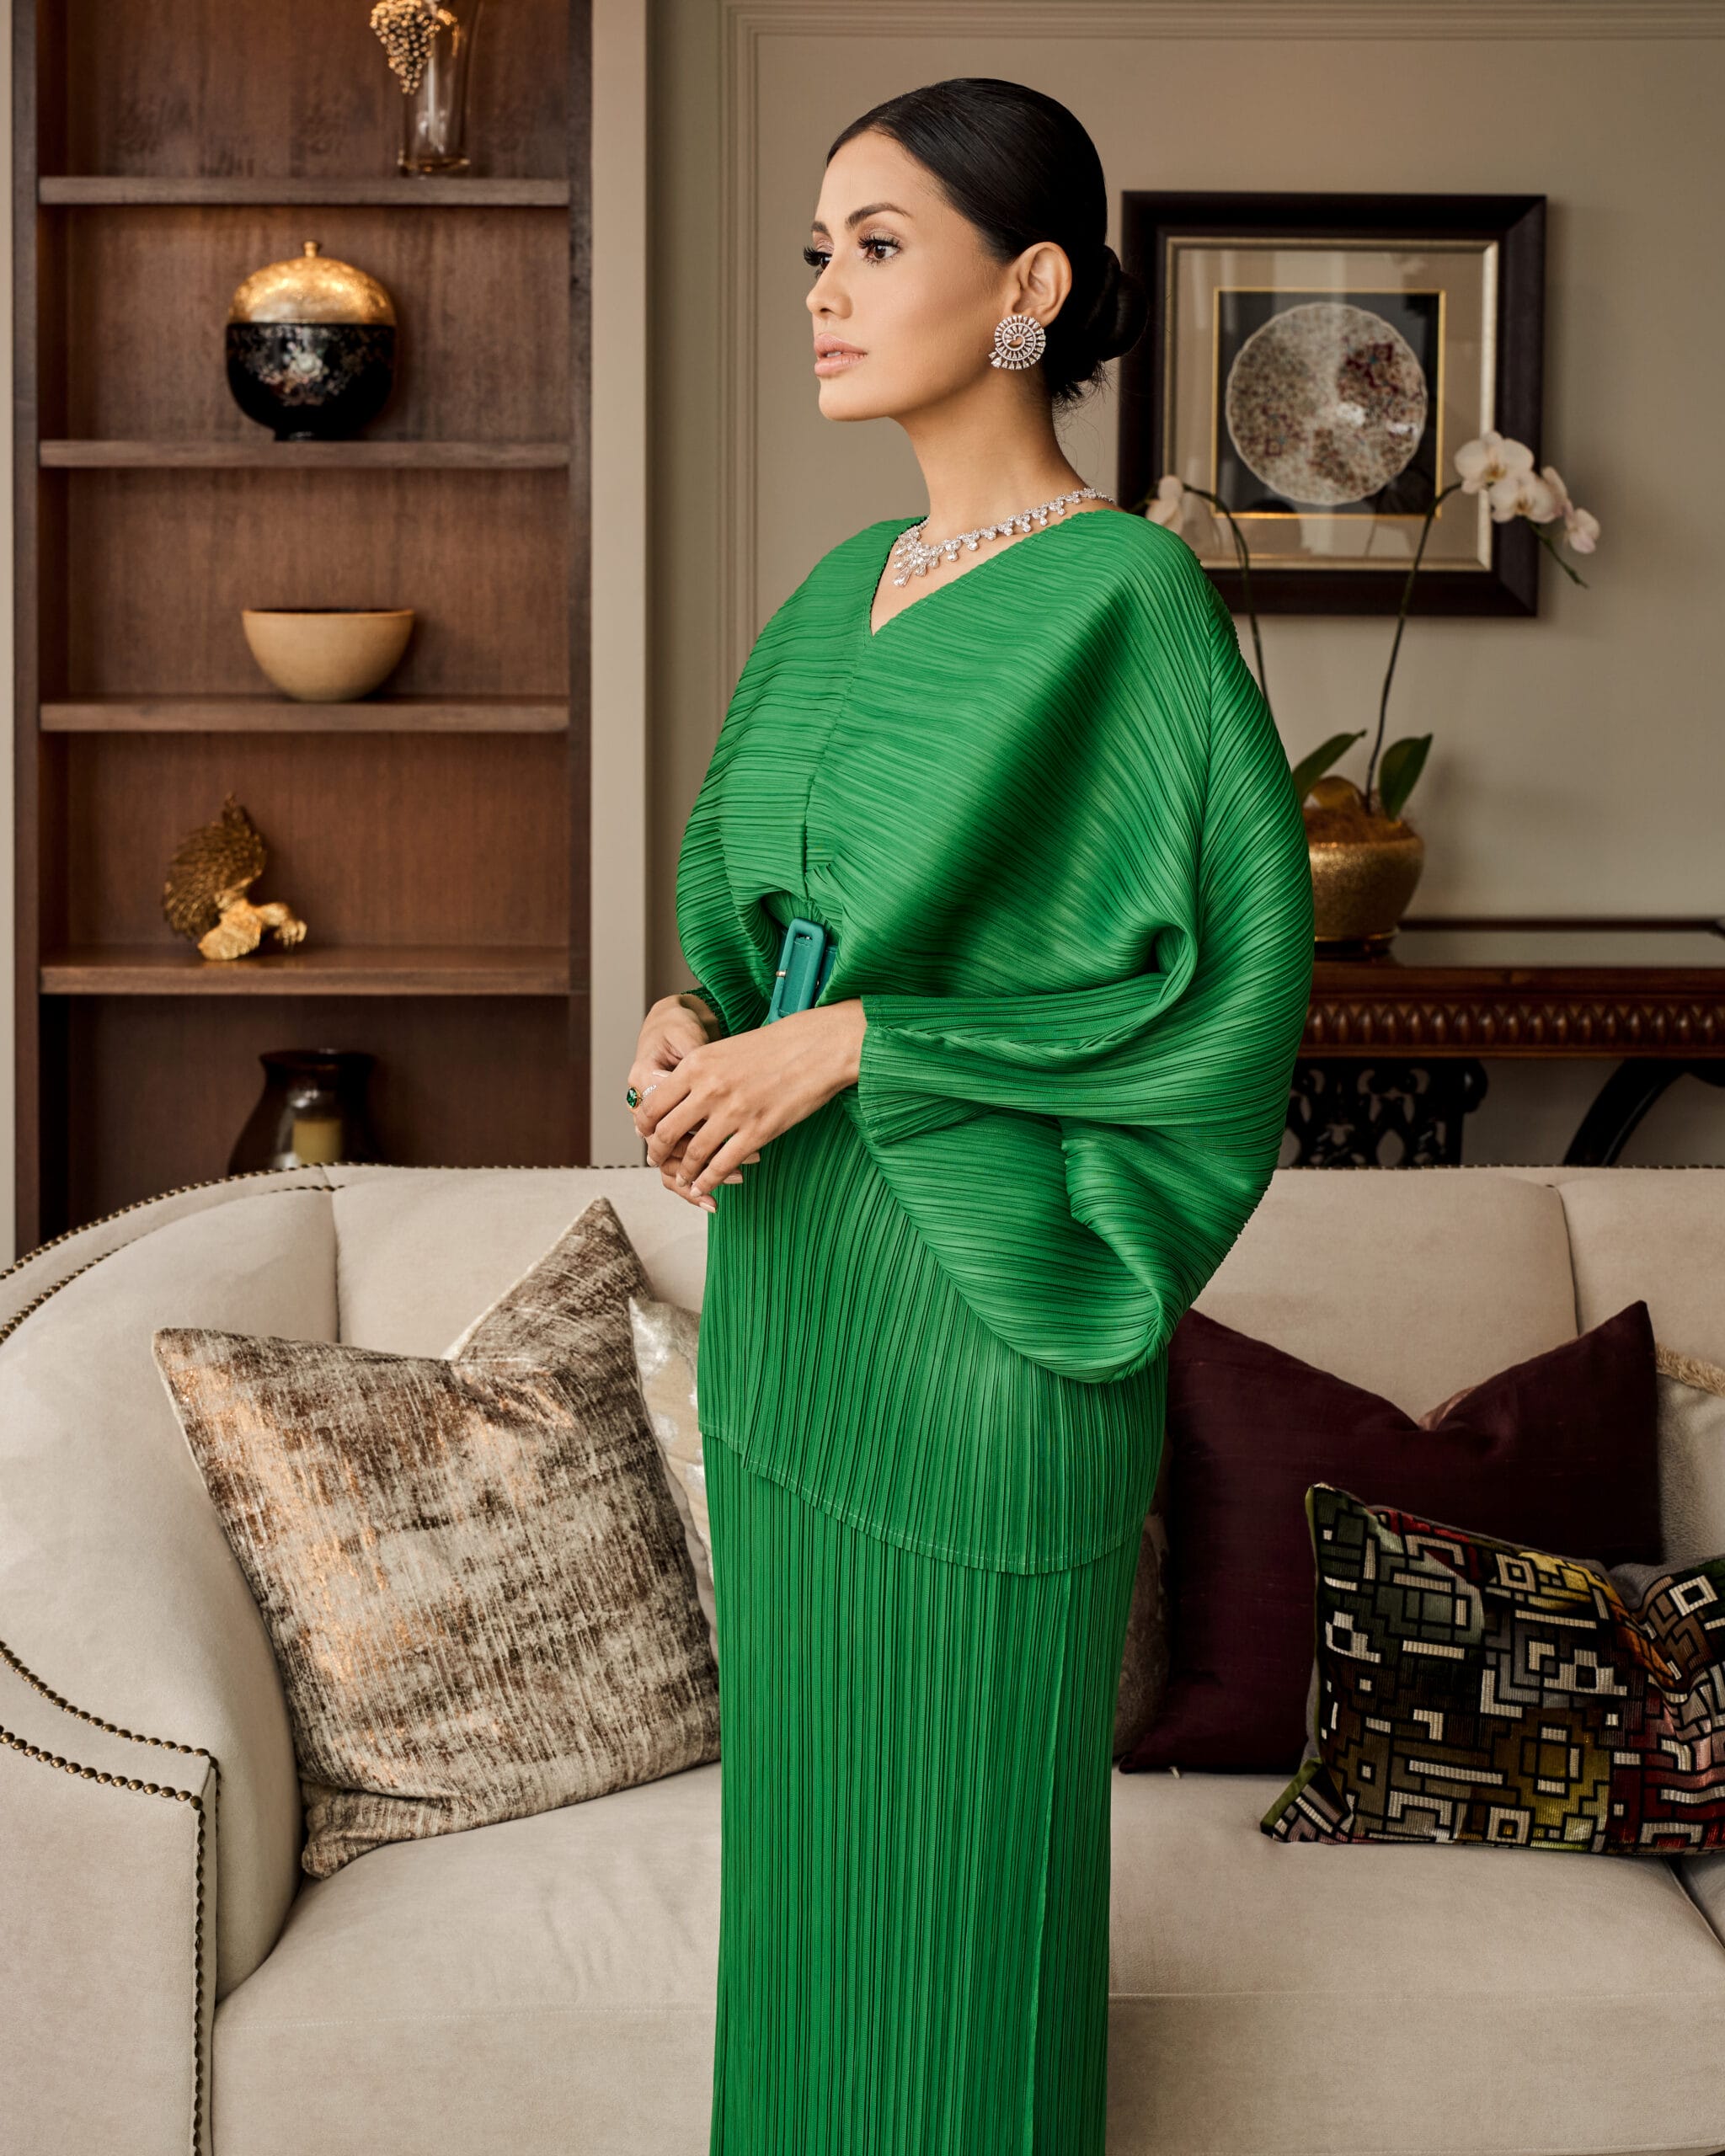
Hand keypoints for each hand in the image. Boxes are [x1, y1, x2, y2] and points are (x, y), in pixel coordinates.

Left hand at [637, 998, 865, 1205]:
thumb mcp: (725, 1049)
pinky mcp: (758, 1131)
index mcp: (696, 1064)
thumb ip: (700, 1072)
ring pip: (693, 1153)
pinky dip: (709, 1180)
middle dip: (657, 1151)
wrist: (819, 1046)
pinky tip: (705, 1186)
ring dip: (683, 1171)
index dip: (645, 1125)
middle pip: (666, 1132)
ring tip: (682, 1179)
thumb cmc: (776, 1045)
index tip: (646, 1134)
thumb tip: (678, 1097)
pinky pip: (722, 1164)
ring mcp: (733, 1112)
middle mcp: (708, 1088)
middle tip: (656, 1160)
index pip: (653, 1103)